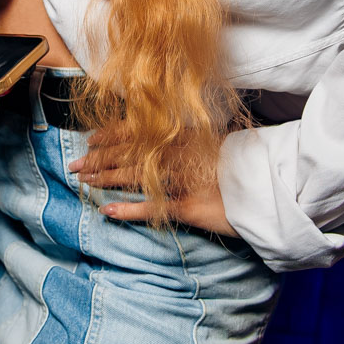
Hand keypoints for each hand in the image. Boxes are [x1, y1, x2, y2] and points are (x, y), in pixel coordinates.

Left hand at [69, 131, 240, 237]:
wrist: (268, 187)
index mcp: (184, 136)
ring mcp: (181, 179)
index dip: (111, 135)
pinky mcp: (187, 206)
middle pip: (129, 154)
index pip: (138, 132)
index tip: (90, 139)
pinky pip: (151, 208)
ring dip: (106, 179)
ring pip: (134, 177)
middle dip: (99, 159)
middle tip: (75, 165)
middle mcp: (178, 154)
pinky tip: (108, 211)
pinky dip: (127, 210)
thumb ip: (190, 140)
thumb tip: (168, 138)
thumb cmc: (243, 165)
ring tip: (84, 182)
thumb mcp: (216, 143)